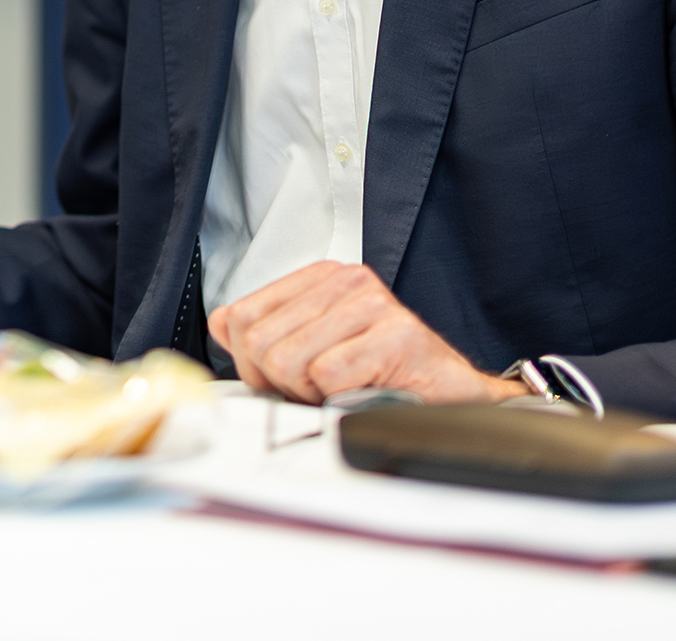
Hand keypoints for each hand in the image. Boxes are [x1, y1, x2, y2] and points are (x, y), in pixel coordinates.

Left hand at [205, 261, 525, 405]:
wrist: (452, 396)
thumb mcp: (316, 346)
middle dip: (278, 382)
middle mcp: (344, 280)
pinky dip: (337, 398)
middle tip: (315, 389)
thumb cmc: (383, 376)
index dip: (247, 362)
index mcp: (319, 278)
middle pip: (258, 341)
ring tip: (342, 388)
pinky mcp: (395, 334)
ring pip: (287, 359)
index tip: (277, 378)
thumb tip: (222, 327)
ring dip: (310, 392)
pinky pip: (326, 376)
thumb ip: (266, 333)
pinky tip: (363, 391)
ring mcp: (371, 303)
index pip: (238, 316)